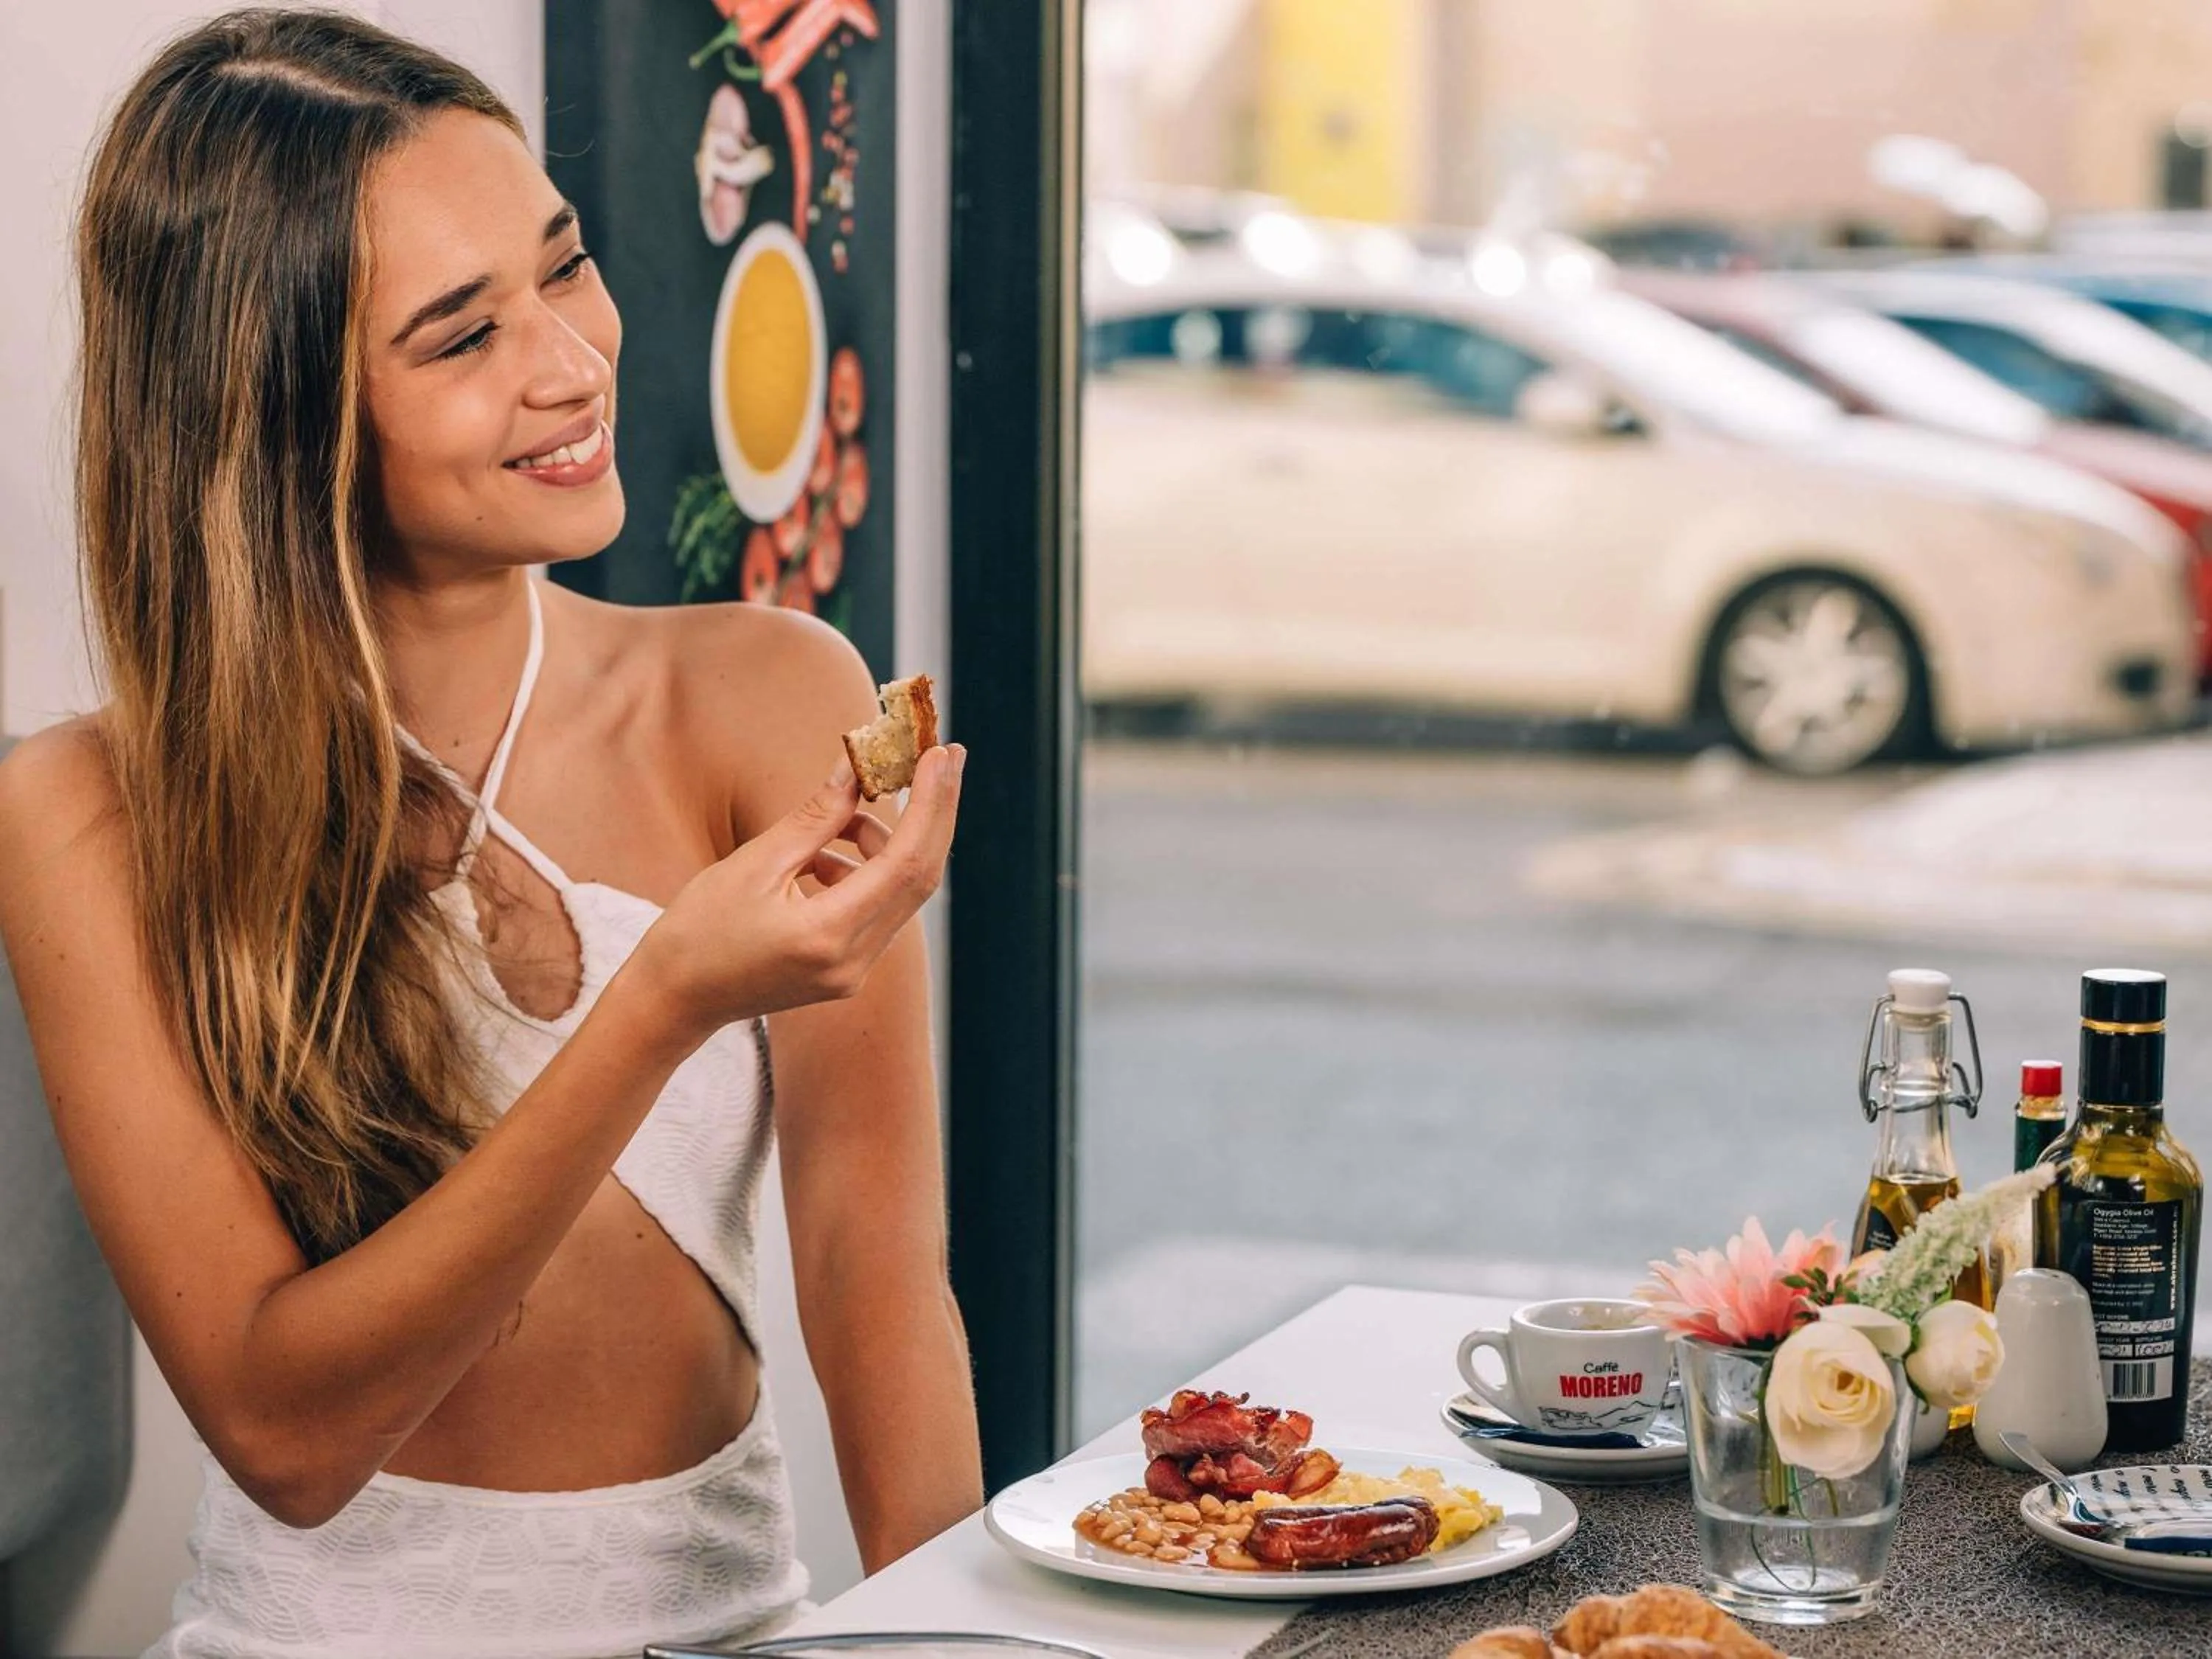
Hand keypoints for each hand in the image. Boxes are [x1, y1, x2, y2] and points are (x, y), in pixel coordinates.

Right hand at [634, 744, 963, 1040]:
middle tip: (942, 755)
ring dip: (883, 842)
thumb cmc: (699, 930)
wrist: (673, 999)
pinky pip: (876, 909)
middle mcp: (853, 962)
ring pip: (899, 892)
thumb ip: (815, 817)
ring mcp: (853, 973)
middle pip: (919, 878)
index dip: (930, 803)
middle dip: (934, 812)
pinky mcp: (847, 971)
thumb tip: (857, 766)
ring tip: (839, 815)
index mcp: (827, 936)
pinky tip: (821, 857)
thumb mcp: (754, 863)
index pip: (905, 863)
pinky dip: (864, 870)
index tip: (941, 754)